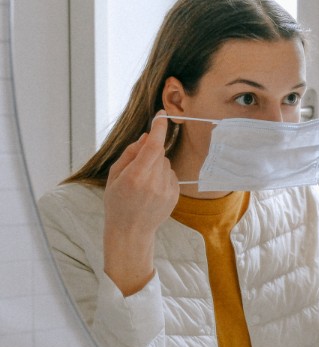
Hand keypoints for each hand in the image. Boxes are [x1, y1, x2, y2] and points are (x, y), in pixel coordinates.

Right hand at [103, 112, 179, 295]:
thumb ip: (130, 153)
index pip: (152, 146)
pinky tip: (152, 192)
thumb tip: (147, 136)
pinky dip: (162, 178)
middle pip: (159, 153)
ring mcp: (166, 190)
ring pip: (166, 164)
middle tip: (136, 172)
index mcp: (135, 176)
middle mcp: (153, 183)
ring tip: (143, 185)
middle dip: (149, 155)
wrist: (131, 231)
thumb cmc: (118, 202)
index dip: (158, 128)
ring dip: (156, 167)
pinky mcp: (175, 196)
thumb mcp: (114, 176)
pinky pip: (171, 175)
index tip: (162, 115)